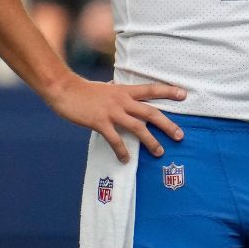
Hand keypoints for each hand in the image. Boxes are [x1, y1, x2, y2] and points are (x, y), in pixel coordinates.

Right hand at [44, 75, 184, 162]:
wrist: (64, 89)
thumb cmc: (84, 89)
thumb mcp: (107, 87)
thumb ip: (118, 93)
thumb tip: (122, 93)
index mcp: (125, 90)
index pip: (152, 89)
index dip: (168, 91)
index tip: (185, 95)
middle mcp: (123, 101)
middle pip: (151, 112)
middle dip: (168, 125)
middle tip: (180, 135)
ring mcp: (112, 112)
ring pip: (138, 128)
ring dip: (151, 141)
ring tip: (160, 152)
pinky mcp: (100, 122)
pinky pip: (115, 139)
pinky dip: (122, 150)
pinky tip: (126, 160)